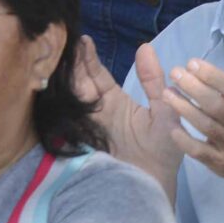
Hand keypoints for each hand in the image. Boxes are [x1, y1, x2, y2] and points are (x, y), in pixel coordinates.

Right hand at [74, 41, 183, 185]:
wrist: (156, 183)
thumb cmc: (164, 149)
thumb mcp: (163, 110)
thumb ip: (152, 81)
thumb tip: (145, 47)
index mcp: (115, 102)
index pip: (97, 75)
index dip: (89, 59)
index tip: (82, 40)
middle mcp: (98, 112)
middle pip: (79, 85)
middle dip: (72, 66)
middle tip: (64, 44)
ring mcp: (88, 127)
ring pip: (72, 101)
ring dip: (65, 83)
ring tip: (60, 61)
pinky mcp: (83, 143)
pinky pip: (70, 123)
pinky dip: (64, 109)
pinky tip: (59, 92)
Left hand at [160, 49, 223, 201]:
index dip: (212, 75)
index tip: (192, 63)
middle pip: (216, 106)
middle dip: (194, 88)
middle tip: (174, 73)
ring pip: (206, 126)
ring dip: (184, 109)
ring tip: (167, 93)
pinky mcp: (220, 163)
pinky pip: (200, 151)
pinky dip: (185, 140)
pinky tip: (171, 127)